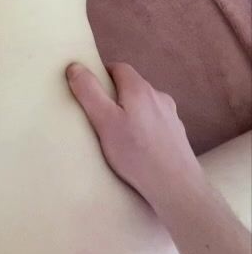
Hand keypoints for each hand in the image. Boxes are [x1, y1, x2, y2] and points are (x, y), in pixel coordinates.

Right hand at [65, 60, 204, 211]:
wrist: (177, 187)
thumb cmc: (136, 154)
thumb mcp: (104, 121)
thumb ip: (89, 92)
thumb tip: (75, 66)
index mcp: (139, 89)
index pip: (119, 68)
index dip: (103, 74)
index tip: (90, 90)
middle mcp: (159, 97)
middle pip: (133, 86)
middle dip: (116, 94)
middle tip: (100, 114)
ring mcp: (171, 116)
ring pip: (146, 105)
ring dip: (132, 111)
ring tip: (119, 134)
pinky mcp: (178, 135)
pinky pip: (156, 122)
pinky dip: (145, 127)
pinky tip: (140, 147)